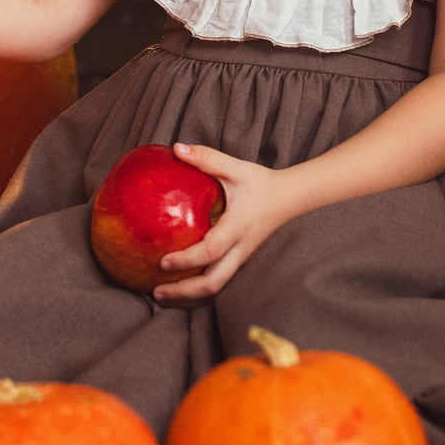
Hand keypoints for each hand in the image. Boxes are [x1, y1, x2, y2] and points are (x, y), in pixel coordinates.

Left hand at [148, 143, 301, 304]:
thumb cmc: (260, 183)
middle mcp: (240, 249)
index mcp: (238, 226)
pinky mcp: (239, 261)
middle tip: (155, 292)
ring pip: (216, 288)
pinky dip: (197, 290)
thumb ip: (207, 159)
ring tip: (160, 296)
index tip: (162, 262)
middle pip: (213, 283)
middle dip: (184, 292)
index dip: (187, 260)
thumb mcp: (235, 167)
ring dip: (188, 296)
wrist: (289, 198)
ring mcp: (241, 258)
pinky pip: (218, 281)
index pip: (211, 250)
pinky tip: (177, 287)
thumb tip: (176, 149)